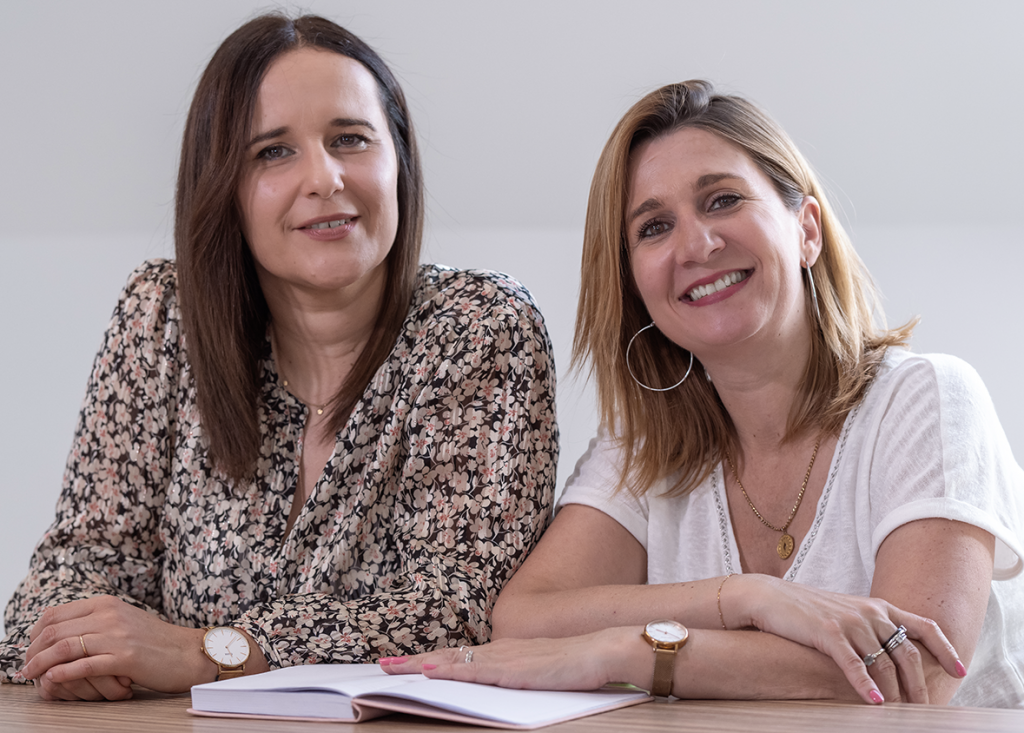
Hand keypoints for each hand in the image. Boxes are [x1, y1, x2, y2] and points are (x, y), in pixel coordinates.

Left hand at [22, 596, 215, 699]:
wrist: (187, 652)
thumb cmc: (154, 641)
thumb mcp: (122, 621)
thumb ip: (95, 622)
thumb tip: (61, 633)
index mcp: (106, 603)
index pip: (54, 614)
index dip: (34, 634)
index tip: (30, 649)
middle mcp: (109, 615)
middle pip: (54, 630)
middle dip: (32, 651)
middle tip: (25, 666)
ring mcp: (117, 635)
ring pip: (64, 647)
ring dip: (40, 664)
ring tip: (30, 676)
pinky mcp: (125, 658)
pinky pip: (84, 665)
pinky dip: (63, 673)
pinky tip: (53, 679)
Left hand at [380, 629, 642, 690]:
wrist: (603, 650)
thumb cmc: (579, 664)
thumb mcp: (542, 673)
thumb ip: (521, 676)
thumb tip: (507, 684)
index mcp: (504, 652)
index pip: (459, 657)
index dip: (429, 661)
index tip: (403, 665)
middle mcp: (498, 650)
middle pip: (447, 657)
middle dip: (412, 662)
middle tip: (380, 666)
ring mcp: (503, 658)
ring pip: (451, 662)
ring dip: (419, 665)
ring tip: (390, 668)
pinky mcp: (511, 669)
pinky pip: (471, 671)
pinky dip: (446, 671)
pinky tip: (428, 672)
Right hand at [729, 575, 965, 703]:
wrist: (769, 597)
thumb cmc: (808, 610)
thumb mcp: (847, 612)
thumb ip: (872, 627)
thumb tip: (894, 656)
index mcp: (877, 606)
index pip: (924, 625)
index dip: (945, 648)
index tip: (959, 671)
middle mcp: (869, 612)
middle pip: (907, 652)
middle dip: (919, 685)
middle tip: (922, 709)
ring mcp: (849, 622)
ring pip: (883, 663)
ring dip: (894, 692)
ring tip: (898, 713)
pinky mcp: (827, 633)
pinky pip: (853, 663)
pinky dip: (865, 685)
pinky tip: (872, 702)